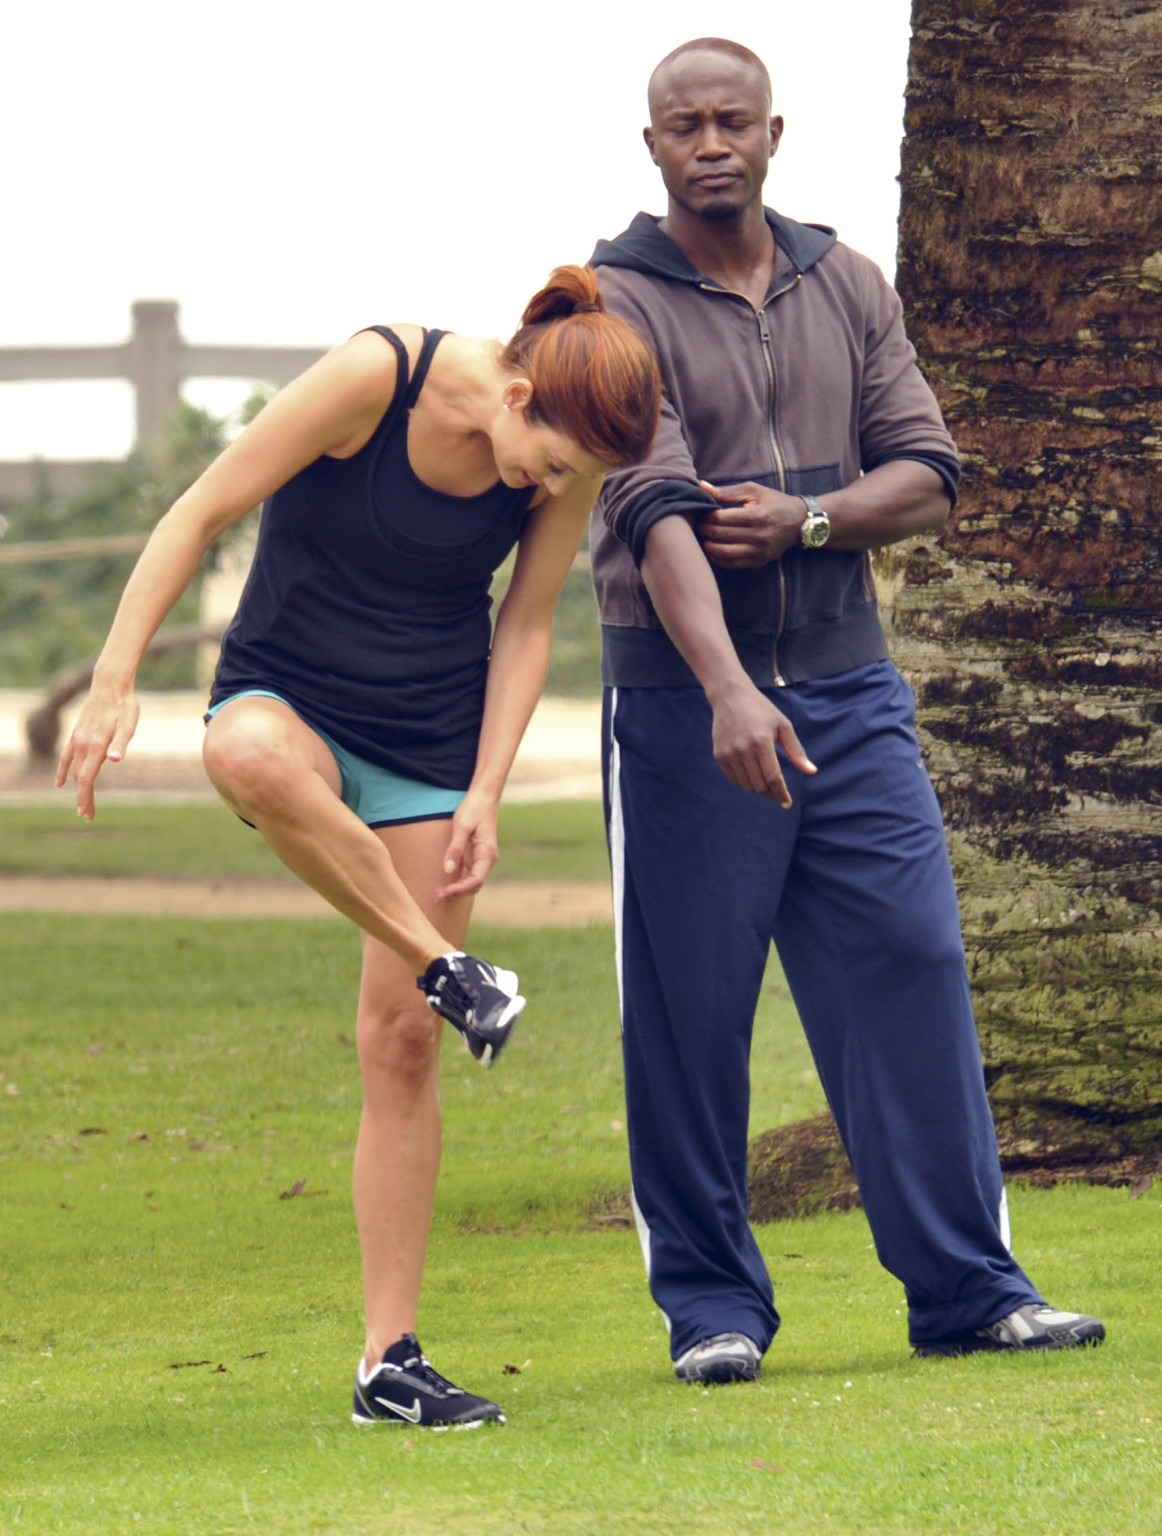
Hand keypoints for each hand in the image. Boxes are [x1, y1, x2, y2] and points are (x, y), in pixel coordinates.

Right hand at [56, 685, 140, 820]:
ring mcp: (77, 739)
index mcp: (96, 746)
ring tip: (82, 803)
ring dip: (77, 787)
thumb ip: (121, 743)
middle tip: (88, 816)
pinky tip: (60, 782)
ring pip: (74, 769)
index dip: (86, 798)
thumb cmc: (124, 706)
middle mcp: (83, 744)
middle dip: (84, 798)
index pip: (87, 779)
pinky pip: (65, 757)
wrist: (110, 685)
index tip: (87, 814)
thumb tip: (115, 759)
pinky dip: (63, 771)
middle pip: (80, 778)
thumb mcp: (128, 725)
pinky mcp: (76, 734)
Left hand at [435, 791, 499, 899]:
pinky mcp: (474, 856)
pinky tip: (445, 885)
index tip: (445, 892)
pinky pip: (467, 874)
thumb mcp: (462, 827)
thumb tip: (447, 870)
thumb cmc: (474, 809)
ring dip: (456, 890)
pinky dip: (457, 882)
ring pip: (470, 882)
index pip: (476, 880)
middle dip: (457, 893)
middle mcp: (487, 859)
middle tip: (436, 896)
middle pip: (473, 885)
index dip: (460, 889)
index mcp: (487, 853)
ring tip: (438, 894)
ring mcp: (481, 859)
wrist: (483, 797)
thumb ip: (455, 849)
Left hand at [696, 480, 804, 567]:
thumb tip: (702, 487)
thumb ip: (727, 491)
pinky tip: (713, 549)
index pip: (721, 519)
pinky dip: (718, 558)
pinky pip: (732, 564)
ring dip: (707, 546)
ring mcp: (759, 551)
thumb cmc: (773, 503)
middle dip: (703, 530)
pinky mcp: (758, 561)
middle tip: (696, 525)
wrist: (798, 522)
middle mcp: (758, 536)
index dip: (706, 516)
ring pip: (723, 553)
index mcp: (757, 516)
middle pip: (720, 535)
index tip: (700, 512)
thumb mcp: (754, 491)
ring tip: (701, 538)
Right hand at [710, 682, 815, 805]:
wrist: (730, 697)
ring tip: (765, 781)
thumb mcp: (783, 726)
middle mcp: (743, 750)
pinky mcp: (719, 755)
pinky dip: (745, 781)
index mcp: (762, 742)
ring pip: (746, 785)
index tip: (787, 802)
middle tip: (778, 791)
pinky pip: (734, 779)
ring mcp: (729, 753)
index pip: (773, 778)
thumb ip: (796, 751)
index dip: (781, 793)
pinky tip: (752, 773)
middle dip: (771, 792)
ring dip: (758, 788)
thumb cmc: (761, 710)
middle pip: (760, 785)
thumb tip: (811, 772)